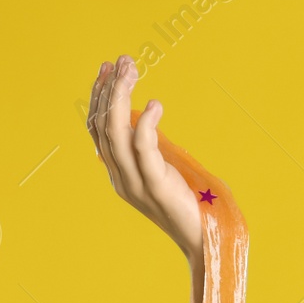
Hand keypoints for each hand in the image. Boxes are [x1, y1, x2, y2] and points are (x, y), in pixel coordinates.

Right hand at [87, 54, 204, 263]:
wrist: (206, 242)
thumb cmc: (192, 205)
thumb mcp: (165, 171)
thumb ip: (150, 150)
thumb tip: (145, 118)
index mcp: (119, 174)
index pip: (97, 129)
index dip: (100, 96)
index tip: (110, 68)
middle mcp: (120, 178)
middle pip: (102, 125)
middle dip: (110, 87)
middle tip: (123, 59)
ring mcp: (136, 184)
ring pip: (115, 132)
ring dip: (122, 96)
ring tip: (132, 69)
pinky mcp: (157, 187)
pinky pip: (143, 149)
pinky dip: (147, 122)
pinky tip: (158, 104)